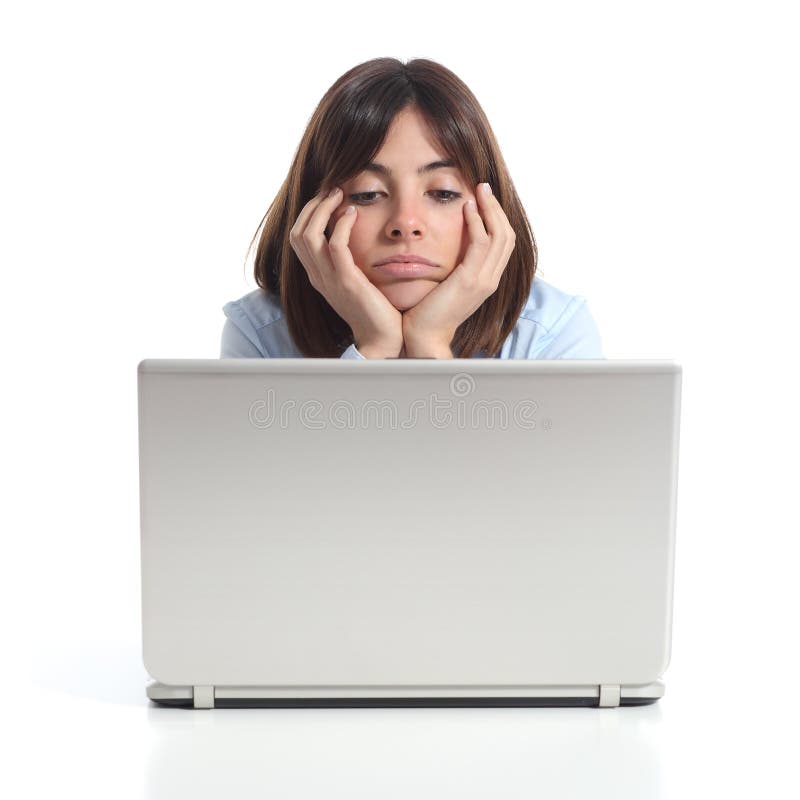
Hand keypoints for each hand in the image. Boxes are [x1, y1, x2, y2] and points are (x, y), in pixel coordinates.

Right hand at [289, 187, 403, 356]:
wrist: (381, 338)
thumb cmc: (375, 310)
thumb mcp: (354, 281)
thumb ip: (347, 261)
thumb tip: (351, 235)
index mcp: (317, 275)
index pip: (298, 237)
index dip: (309, 213)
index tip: (328, 198)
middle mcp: (317, 276)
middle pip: (298, 232)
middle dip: (313, 206)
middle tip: (332, 190)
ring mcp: (329, 279)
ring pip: (309, 235)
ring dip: (323, 209)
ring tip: (340, 195)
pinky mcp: (347, 281)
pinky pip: (335, 245)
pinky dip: (342, 225)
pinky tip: (353, 213)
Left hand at [402, 182, 515, 355]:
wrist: (423, 338)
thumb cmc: (426, 313)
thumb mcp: (445, 285)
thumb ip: (452, 267)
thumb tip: (447, 247)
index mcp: (486, 281)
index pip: (503, 244)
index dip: (496, 218)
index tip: (483, 199)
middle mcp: (490, 280)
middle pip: (507, 235)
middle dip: (496, 208)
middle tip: (483, 187)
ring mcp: (483, 281)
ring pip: (499, 235)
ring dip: (489, 208)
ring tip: (477, 190)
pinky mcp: (470, 280)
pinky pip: (480, 243)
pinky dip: (476, 222)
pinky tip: (466, 207)